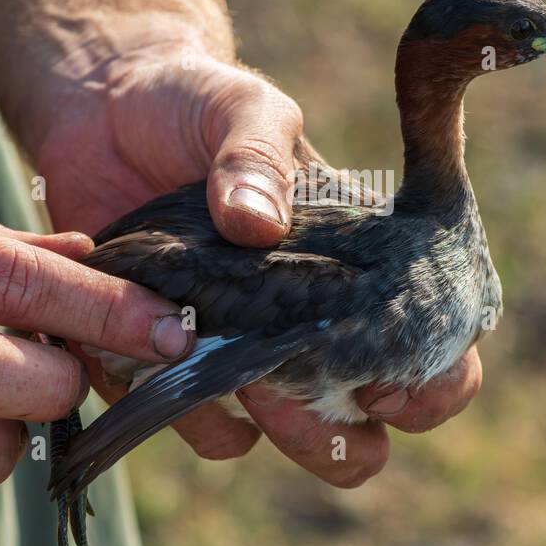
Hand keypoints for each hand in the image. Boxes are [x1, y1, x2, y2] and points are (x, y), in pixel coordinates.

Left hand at [31, 48, 483, 486]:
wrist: (106, 106)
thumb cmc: (200, 103)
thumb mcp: (243, 108)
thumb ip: (259, 154)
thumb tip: (256, 224)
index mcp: (364, 273)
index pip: (439, 356)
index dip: (430, 387)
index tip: (383, 376)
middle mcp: (317, 329)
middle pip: (366, 434)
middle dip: (340, 435)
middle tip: (289, 385)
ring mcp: (249, 357)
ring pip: (290, 442)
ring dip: (268, 426)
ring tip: (224, 366)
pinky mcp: (174, 368)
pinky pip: (199, 424)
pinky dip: (178, 406)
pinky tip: (149, 347)